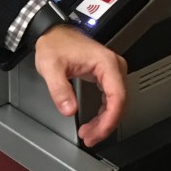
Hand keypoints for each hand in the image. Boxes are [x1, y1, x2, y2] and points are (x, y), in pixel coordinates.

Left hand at [34, 25, 127, 148]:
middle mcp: (113, 66)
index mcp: (106, 63)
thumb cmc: (54, 44)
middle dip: (105, 124)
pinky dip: (104, 113)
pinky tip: (94, 123)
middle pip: (119, 103)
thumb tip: (69, 109)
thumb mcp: (51, 67)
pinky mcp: (106, 75)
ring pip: (117, 103)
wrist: (53, 33)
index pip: (117, 97)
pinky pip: (111, 98)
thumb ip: (59, 89)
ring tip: (89, 134)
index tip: (97, 133)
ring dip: (105, 121)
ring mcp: (112, 71)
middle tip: (90, 138)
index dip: (109, 120)